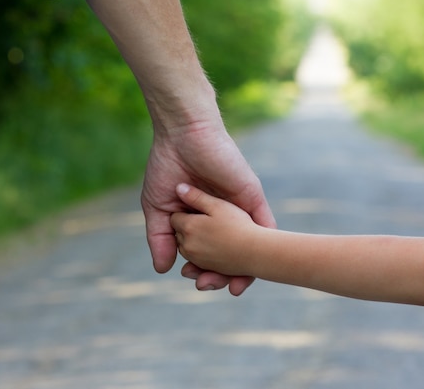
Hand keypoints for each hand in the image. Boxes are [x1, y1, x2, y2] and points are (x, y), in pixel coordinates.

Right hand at [141, 119, 275, 294]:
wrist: (183, 135)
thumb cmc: (167, 166)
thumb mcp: (158, 207)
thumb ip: (161, 237)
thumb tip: (163, 270)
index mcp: (202, 219)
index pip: (207, 252)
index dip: (203, 270)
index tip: (195, 282)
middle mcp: (223, 217)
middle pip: (229, 254)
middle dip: (222, 275)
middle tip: (209, 286)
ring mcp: (239, 208)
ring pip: (249, 245)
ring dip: (244, 268)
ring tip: (233, 287)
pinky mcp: (252, 197)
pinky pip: (265, 225)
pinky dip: (264, 246)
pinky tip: (258, 266)